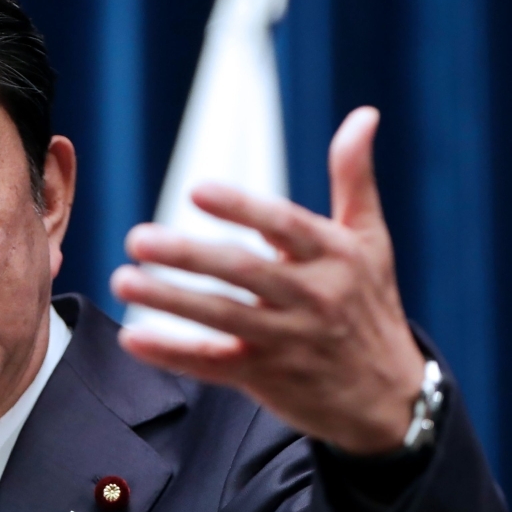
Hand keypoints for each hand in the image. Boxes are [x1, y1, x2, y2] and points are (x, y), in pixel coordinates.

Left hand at [111, 107, 425, 454]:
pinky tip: (133, 338)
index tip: (197, 190)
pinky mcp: (265, 376)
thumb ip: (355, 178)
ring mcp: (287, 339)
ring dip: (169, 300)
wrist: (389, 396)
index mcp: (333, 254)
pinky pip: (212, 364)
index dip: (241, 208)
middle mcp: (311, 296)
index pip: (283, 225)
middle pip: (242, 271)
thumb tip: (364, 115)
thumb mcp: (370, 240)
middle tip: (137, 239)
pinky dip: (172, 352)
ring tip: (122, 280)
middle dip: (188, 254)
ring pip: (221, 316)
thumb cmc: (368, 303)